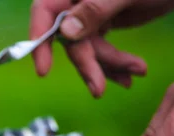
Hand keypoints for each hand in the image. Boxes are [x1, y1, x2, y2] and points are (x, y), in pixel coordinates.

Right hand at [30, 0, 173, 96]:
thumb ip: (94, 9)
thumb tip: (65, 33)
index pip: (45, 11)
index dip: (39, 39)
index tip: (44, 69)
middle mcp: (78, 0)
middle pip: (68, 38)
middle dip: (87, 64)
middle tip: (99, 88)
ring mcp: (91, 12)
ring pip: (87, 48)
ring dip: (108, 67)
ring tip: (133, 76)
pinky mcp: (105, 22)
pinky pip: (101, 48)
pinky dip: (115, 63)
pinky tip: (131, 72)